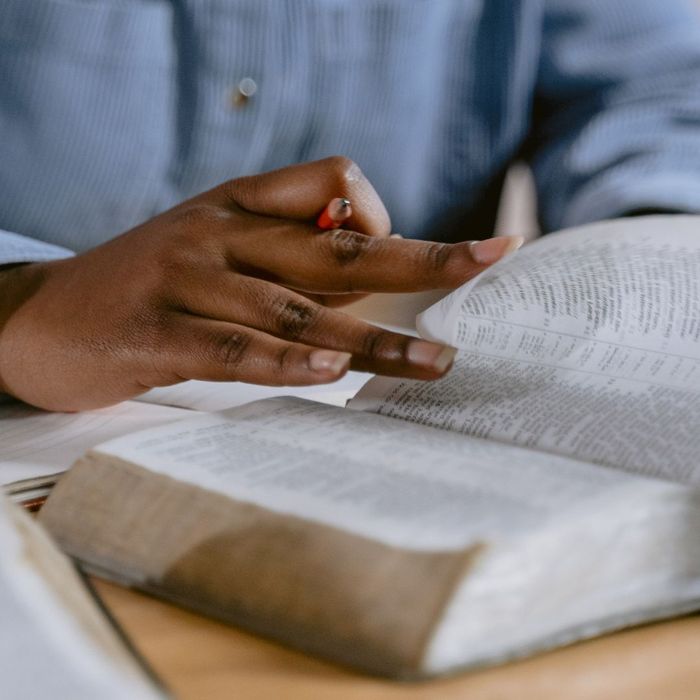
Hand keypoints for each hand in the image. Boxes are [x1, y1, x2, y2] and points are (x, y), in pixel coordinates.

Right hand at [0, 157, 520, 410]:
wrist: (41, 316)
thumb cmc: (146, 287)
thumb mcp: (216, 248)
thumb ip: (289, 255)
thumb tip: (372, 263)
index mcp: (239, 206)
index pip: (333, 179)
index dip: (378, 212)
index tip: (393, 249)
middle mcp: (220, 234)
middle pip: (339, 243)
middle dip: (422, 258)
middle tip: (490, 259)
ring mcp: (186, 280)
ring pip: (299, 307)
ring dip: (375, 338)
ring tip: (437, 362)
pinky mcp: (155, 334)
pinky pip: (233, 347)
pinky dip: (286, 360)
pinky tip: (332, 373)